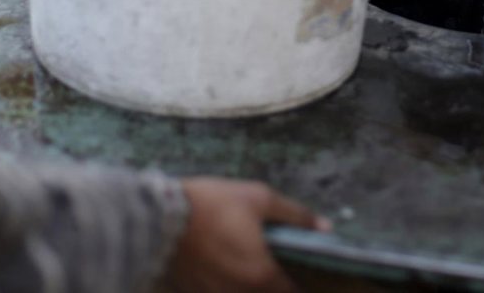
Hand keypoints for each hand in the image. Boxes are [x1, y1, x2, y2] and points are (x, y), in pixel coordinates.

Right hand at [165, 177, 328, 291]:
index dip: (298, 286)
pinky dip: (226, 285)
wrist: (158, 216)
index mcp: (261, 276)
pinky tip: (222, 267)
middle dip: (274, 286)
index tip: (299, 274)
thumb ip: (296, 216)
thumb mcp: (259, 199)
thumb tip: (325, 227)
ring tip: (246, 263)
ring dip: (248, 286)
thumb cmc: (213, 204)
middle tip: (274, 267)